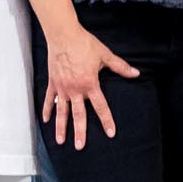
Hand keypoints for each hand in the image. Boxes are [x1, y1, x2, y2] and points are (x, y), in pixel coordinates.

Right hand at [42, 24, 139, 149]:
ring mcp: (62, 88)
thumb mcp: (105, 55)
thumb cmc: (85, 44)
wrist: (64, 35)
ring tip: (61, 141)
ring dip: (61, 127)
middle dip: (80, 132)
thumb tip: (136, 73)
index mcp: (90, 84)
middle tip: (80, 146)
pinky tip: (46, 121)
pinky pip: (49, 100)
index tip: (110, 133)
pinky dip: (47, 110)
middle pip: (78, 115)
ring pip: (62, 112)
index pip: (100, 106)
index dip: (106, 120)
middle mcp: (75, 89)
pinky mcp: (53, 83)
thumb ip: (120, 67)